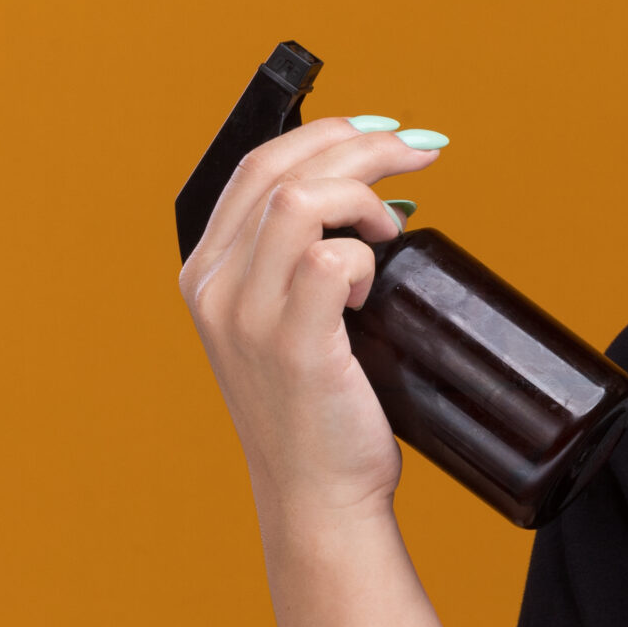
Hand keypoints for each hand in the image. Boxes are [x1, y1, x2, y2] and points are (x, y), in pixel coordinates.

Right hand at [179, 115, 446, 523]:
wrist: (318, 495)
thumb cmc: (320, 409)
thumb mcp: (289, 323)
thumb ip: (303, 262)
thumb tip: (377, 201)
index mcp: (205, 273)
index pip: (256, 166)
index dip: (325, 133)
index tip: (385, 132)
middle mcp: (213, 287)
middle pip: (281, 169)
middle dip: (362, 144)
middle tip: (421, 151)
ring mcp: (247, 317)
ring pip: (302, 200)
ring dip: (364, 197)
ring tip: (396, 230)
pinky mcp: (294, 345)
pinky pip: (332, 260)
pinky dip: (367, 258)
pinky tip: (377, 289)